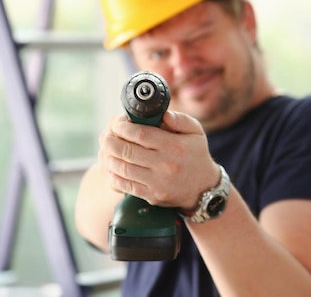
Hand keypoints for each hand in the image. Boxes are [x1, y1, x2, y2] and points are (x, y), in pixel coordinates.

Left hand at [98, 110, 219, 209]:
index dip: (123, 127)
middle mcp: (165, 165)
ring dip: (108, 157)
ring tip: (106, 148)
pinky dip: (112, 174)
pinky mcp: (151, 196)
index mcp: (174, 146)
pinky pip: (125, 185)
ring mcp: (157, 183)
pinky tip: (110, 165)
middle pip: (126, 151)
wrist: (204, 188)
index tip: (118, 123)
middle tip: (106, 135)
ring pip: (122, 168)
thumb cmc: (197, 155)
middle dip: (110, 140)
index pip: (140, 134)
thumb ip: (180, 119)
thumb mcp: (196, 132)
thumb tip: (162, 114)